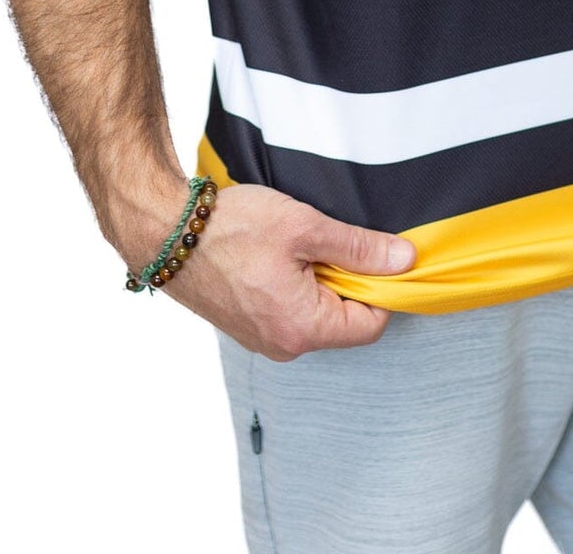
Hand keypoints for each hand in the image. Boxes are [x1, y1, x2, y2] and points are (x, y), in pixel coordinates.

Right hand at [130, 182, 417, 359]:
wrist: (166, 232)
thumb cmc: (233, 228)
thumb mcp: (305, 227)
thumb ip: (359, 248)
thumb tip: (405, 261)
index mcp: (302, 329)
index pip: (371, 324)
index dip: (380, 287)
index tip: (372, 253)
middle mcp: (283, 345)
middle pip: (343, 320)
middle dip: (346, 280)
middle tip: (326, 241)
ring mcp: (262, 339)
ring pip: (315, 314)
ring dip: (318, 280)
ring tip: (296, 245)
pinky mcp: (247, 326)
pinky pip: (289, 311)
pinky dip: (294, 284)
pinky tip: (276, 254)